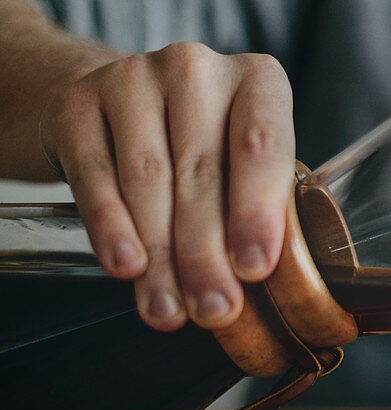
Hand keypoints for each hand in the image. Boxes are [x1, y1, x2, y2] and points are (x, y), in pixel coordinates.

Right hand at [38, 42, 294, 330]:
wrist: (116, 108)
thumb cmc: (203, 147)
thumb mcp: (244, 165)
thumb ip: (259, 210)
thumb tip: (264, 289)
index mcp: (257, 82)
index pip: (262, 146)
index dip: (258, 210)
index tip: (255, 267)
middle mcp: (196, 70)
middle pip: (202, 173)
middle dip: (208, 254)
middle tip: (215, 309)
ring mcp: (132, 79)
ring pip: (149, 181)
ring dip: (161, 256)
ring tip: (171, 309)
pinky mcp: (77, 105)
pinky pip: (96, 177)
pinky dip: (111, 228)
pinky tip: (127, 268)